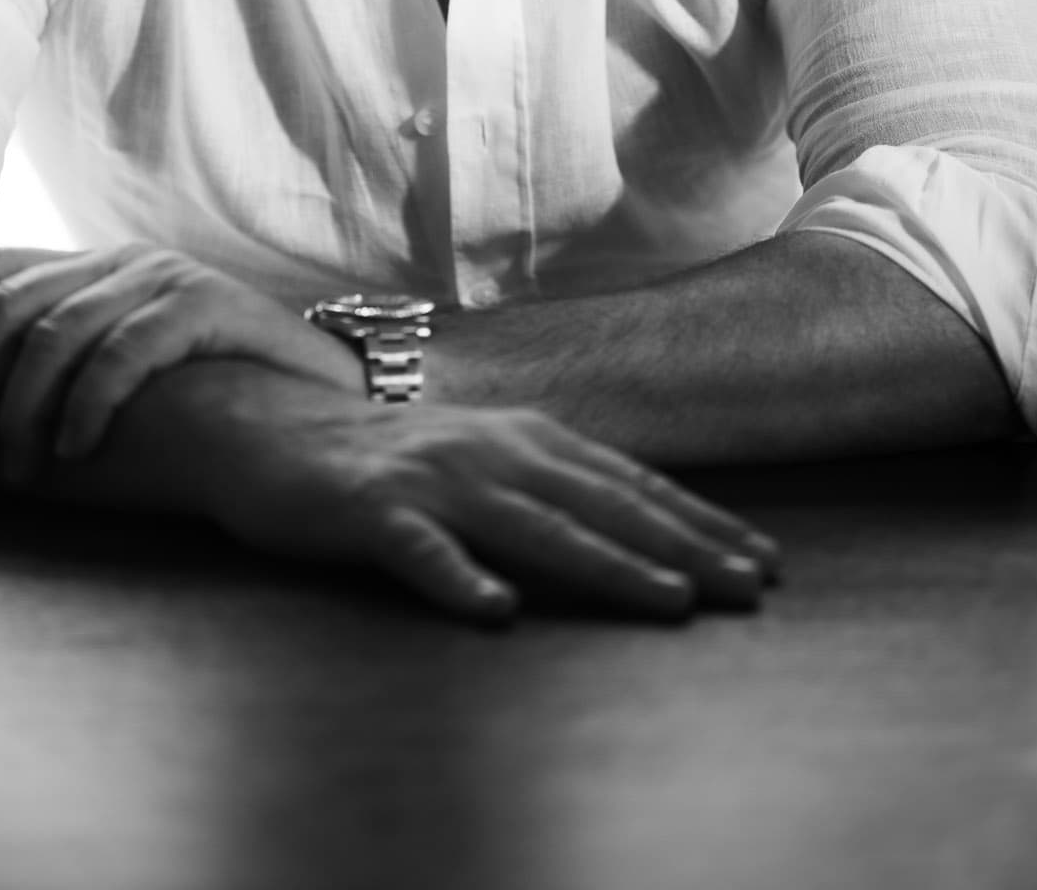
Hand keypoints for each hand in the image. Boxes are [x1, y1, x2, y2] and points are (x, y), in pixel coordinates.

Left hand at [0, 244, 361, 480]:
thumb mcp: (130, 367)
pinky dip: (86, 405)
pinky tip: (74, 450)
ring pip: (55, 334)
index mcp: (95, 268)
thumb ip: (69, 364)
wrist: (322, 390)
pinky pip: (122, 353)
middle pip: (9, 305)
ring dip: (20, 408)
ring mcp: (164, 278)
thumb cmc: (216, 392)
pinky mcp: (206, 307)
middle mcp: (122, 261)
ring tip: (17, 469)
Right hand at [167, 363, 781, 624]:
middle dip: (684, 545)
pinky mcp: (370, 511)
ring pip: (531, 524)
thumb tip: (640, 521)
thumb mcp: (482, 455)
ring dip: (605, 562)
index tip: (764, 558)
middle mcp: (489, 449)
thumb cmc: (388, 457)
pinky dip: (460, 577)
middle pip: (600, 502)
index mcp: (522, 437)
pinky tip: (497, 609)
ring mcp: (432, 479)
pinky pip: (419, 550)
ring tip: (668, 598)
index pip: (628, 482)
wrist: (272, 426)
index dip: (699, 520)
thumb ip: (549, 481)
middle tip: (751, 586)